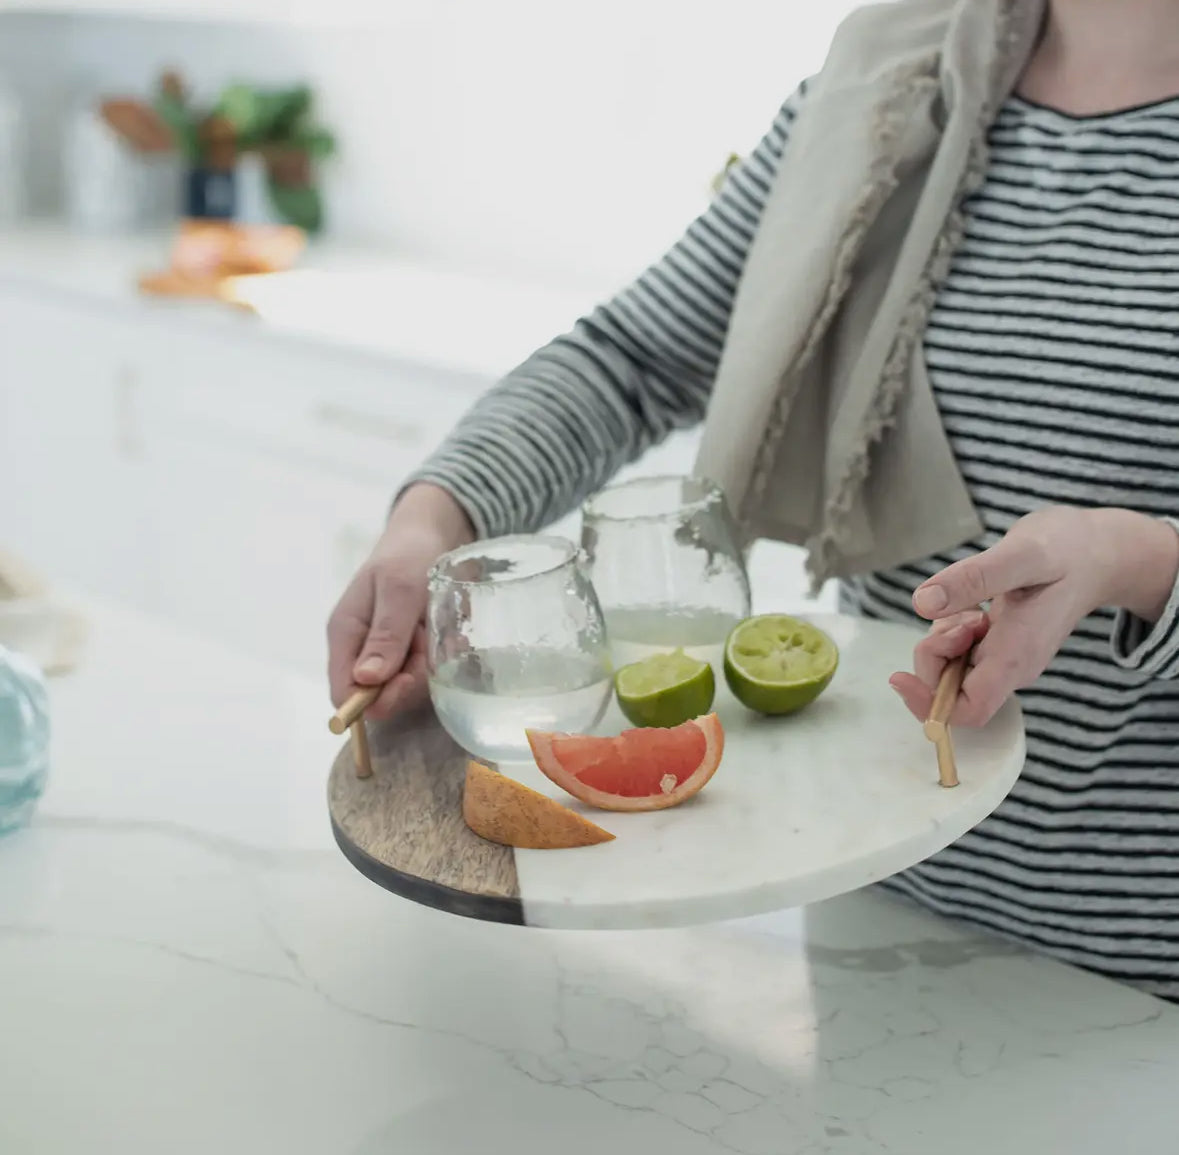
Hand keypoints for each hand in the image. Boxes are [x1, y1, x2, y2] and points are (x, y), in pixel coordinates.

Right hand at [327, 483, 473, 719]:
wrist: (432, 535)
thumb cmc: (408, 555)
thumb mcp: (399, 590)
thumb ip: (385, 634)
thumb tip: (365, 679)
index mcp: (346, 633)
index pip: (343, 690)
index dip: (370, 700)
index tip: (405, 682)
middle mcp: (363, 649)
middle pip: (380, 694)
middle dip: (410, 677)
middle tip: (426, 641)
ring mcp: (388, 652)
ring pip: (408, 684)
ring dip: (429, 663)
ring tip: (435, 628)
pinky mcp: (412, 651)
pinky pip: (427, 671)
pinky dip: (441, 657)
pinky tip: (449, 634)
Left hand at [890, 506, 1178, 727]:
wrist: (1097, 551)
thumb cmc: (1067, 550)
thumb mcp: (1021, 554)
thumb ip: (973, 579)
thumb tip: (921, 603)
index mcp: (1017, 657)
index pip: (970, 708)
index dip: (930, 703)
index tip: (900, 675)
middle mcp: (1010, 666)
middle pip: (950, 690)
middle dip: (934, 656)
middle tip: (958, 617)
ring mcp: (1005, 658)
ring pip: (950, 668)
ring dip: (942, 640)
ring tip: (972, 608)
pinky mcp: (998, 644)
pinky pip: (957, 650)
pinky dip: (949, 629)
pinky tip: (972, 605)